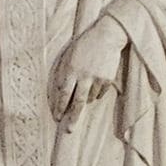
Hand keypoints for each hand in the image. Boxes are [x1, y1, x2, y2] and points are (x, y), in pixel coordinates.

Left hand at [49, 17, 127, 131]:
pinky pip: (99, 93)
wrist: (107, 35)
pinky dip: (95, 92)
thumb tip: (60, 92)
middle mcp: (84, 76)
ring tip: (85, 85)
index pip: (63, 94)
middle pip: (77, 102)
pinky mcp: (108, 79)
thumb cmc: (84, 44)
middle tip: (69, 130)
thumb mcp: (68, 56)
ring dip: (84, 98)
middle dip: (72, 118)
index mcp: (71, 69)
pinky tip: (94, 81)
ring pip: (89, 98)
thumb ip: (63, 73)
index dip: (59, 107)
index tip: (57, 117)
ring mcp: (97, 78)